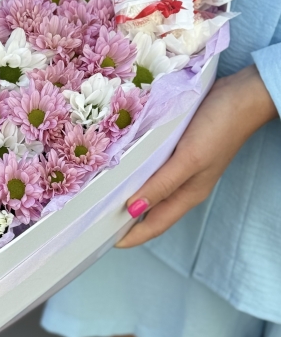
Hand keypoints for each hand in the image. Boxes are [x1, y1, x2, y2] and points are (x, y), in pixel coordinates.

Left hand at [117, 65, 277, 247]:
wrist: (241, 96)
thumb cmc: (218, 128)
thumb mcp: (188, 159)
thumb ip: (162, 185)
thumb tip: (132, 210)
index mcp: (187, 194)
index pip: (154, 224)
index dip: (130, 236)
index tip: (101, 241)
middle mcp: (183, 184)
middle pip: (150, 209)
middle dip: (125, 218)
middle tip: (95, 218)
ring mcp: (181, 166)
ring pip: (149, 187)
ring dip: (128, 193)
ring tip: (101, 194)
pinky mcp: (178, 148)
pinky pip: (152, 166)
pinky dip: (135, 170)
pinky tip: (121, 164)